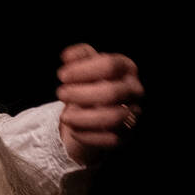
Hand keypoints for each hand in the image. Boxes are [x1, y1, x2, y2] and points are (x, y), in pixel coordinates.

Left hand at [55, 43, 144, 164]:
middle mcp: (134, 91)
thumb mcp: (85, 65)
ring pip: (114, 118)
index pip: (111, 65)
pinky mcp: (125, 135)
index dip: (84, 69)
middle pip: (113, 92)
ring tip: (64, 116)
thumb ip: (79, 56)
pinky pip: (110, 139)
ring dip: (84, 118)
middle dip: (81, 94)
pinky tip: (73, 130)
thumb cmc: (90, 83)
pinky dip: (88, 136)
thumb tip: (68, 56)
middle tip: (60, 93)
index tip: (62, 75)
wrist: (94, 110)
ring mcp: (132, 114)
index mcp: (127, 69)